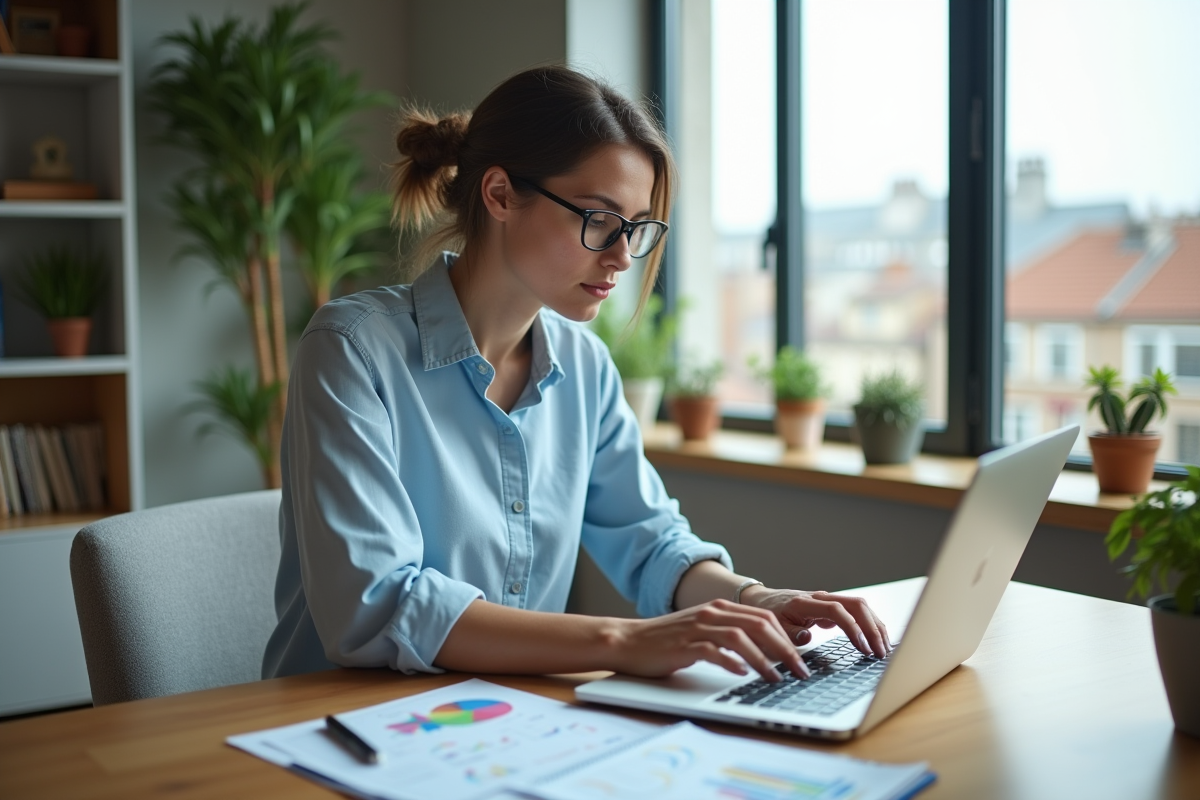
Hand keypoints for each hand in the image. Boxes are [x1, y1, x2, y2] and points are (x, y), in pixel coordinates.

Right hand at [606, 600, 810, 681]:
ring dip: (764, 659)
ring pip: (741, 637)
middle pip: (759, 625)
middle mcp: (712, 613)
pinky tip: (742, 674)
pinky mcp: (684, 645)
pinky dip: (732, 662)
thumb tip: (765, 653)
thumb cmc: (666, 641)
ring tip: (777, 678)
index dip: (787, 638)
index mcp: (719, 608)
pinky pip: (714, 651)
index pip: (764, 617)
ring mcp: (698, 627)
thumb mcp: (703, 632)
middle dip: (785, 650)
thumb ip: (729, 635)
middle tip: (800, 671)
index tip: (801, 659)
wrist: (628, 641)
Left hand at [739, 587, 891, 658]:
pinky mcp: (832, 606)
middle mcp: (820, 597)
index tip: (863, 648)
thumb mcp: (773, 626)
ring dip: (875, 626)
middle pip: (856, 605)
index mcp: (805, 603)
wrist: (763, 600)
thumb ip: (789, 633)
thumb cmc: (767, 615)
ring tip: (884, 649)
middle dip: (872, 628)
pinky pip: (856, 611)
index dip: (852, 628)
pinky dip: (869, 624)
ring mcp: (828, 600)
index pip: (837, 611)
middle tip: (881, 652)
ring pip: (860, 606)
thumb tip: (806, 637)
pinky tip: (876, 639)